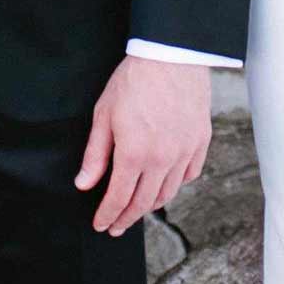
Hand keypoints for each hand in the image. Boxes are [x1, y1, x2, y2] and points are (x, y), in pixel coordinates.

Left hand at [75, 55, 210, 236]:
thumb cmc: (132, 82)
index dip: (108, 215)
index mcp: (134, 154)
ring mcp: (184, 153)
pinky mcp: (200, 143)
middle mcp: (162, 160)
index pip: (118, 198)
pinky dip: (175, 185)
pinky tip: (165, 185)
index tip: (101, 225)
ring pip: (168, 192)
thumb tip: (84, 184)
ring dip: (150, 205)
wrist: (170, 57)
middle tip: (116, 226)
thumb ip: (95, 154)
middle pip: (144, 202)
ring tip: (137, 209)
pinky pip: (189, 175)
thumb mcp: (103, 115)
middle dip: (127, 218)